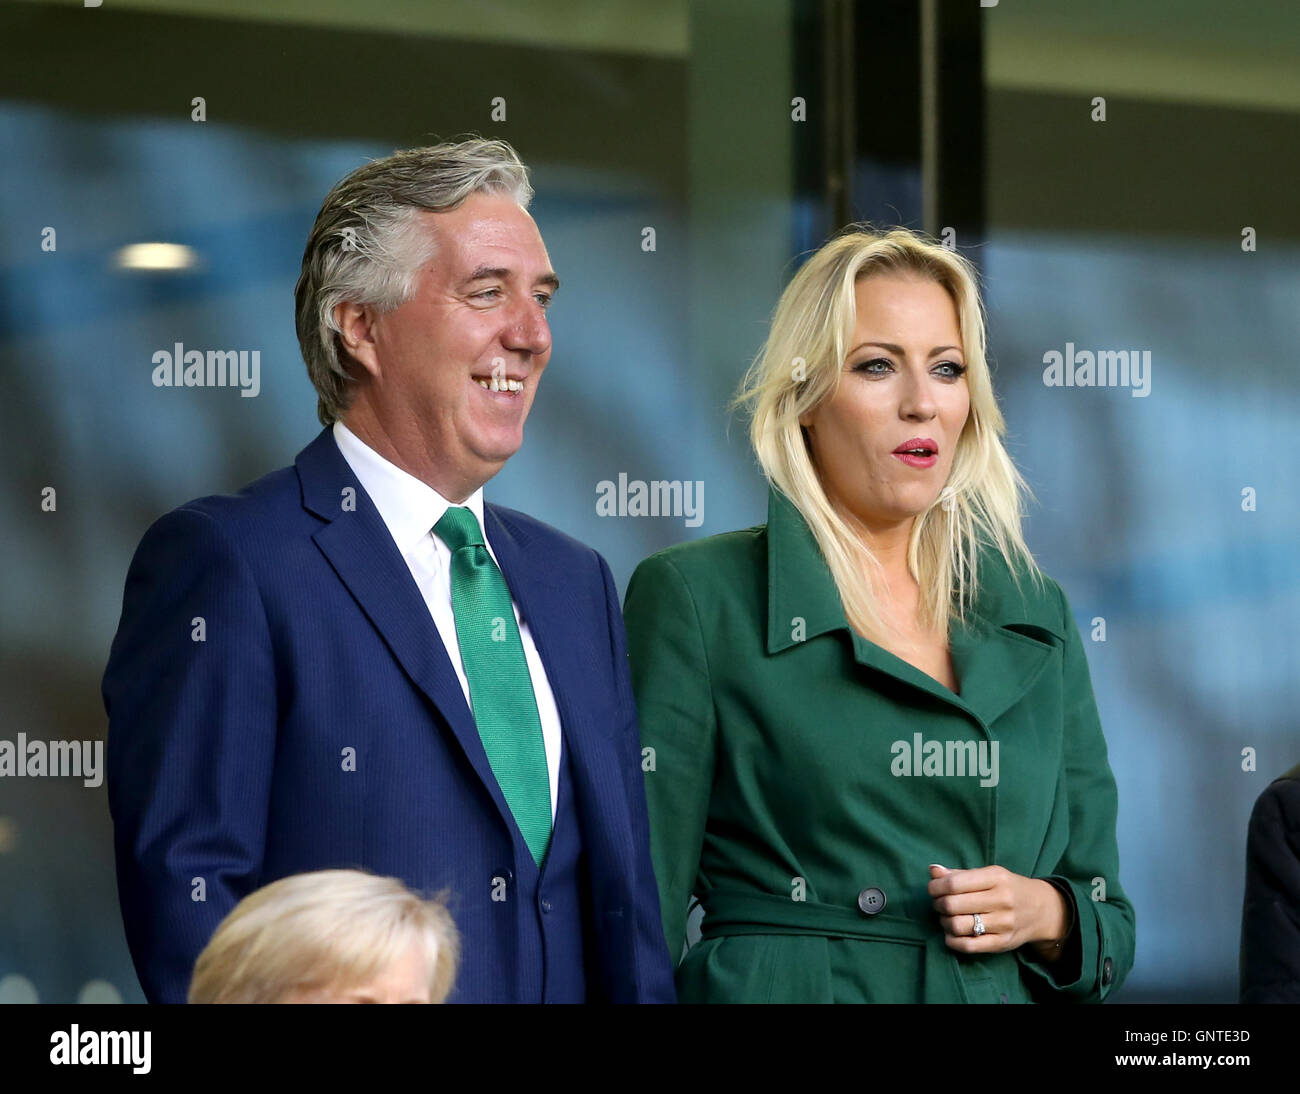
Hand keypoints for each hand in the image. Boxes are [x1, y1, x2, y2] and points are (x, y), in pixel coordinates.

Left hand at [927, 864, 1068, 955]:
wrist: (1041, 910)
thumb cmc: (1007, 888)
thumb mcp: (988, 874)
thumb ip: (959, 874)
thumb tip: (933, 871)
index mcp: (996, 878)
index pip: (954, 883)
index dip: (936, 887)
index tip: (933, 889)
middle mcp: (1001, 900)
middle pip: (952, 905)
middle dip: (938, 904)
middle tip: (939, 903)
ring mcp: (1003, 924)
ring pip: (958, 926)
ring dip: (944, 922)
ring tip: (946, 917)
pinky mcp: (1002, 943)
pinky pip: (968, 946)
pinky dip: (952, 941)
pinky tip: (951, 934)